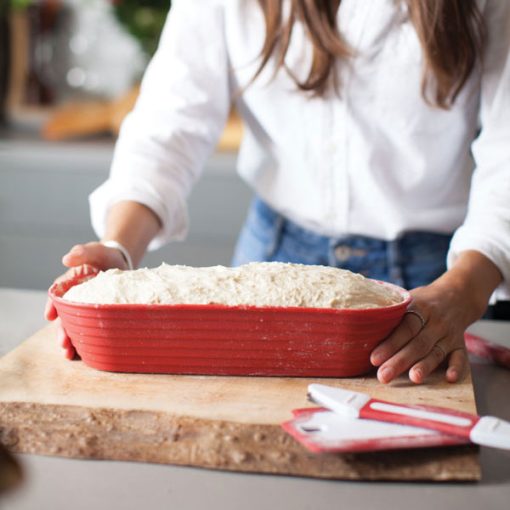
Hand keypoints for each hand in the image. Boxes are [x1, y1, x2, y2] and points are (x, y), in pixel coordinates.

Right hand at [44, 242, 128, 358]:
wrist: (122, 263)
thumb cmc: (105, 256)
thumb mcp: (96, 251)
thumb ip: (83, 252)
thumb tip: (66, 258)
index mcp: (70, 282)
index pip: (58, 294)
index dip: (53, 305)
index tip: (49, 315)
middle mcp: (74, 298)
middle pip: (64, 315)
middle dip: (61, 330)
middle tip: (63, 343)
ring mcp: (85, 308)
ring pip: (74, 325)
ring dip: (71, 340)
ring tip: (69, 354)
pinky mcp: (98, 314)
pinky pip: (90, 328)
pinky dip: (86, 340)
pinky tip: (85, 353)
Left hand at [370, 284, 467, 383]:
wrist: (458, 295)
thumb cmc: (423, 300)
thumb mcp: (408, 298)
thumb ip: (389, 310)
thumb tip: (356, 319)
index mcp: (419, 308)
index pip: (404, 327)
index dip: (390, 343)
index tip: (374, 358)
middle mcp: (435, 321)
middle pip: (417, 343)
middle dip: (399, 361)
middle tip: (383, 376)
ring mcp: (449, 334)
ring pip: (435, 352)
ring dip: (425, 366)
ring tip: (413, 378)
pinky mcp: (460, 344)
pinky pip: (460, 357)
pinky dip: (457, 368)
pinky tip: (450, 378)